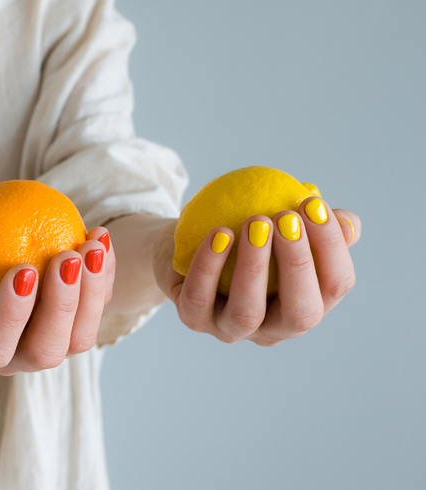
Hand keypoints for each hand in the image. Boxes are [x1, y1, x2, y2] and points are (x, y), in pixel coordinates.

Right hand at [0, 227, 115, 373]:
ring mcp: (46, 342)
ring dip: (92, 293)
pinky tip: (99, 235)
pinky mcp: (70, 321)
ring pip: (79, 337)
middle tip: (66, 257)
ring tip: (91, 245)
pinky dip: (104, 273)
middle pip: (45, 352)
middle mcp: (13, 357)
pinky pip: (95, 305)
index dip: (11, 316)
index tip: (23, 269)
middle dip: (62, 307)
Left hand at [153, 197, 360, 345]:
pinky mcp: (194, 320)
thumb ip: (314, 223)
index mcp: (307, 303)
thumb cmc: (243, 230)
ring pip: (247, 312)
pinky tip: (219, 233)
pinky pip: (200, 298)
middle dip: (298, 265)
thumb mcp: (280, 223)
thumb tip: (348, 222)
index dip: (331, 247)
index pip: (335, 285)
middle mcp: (274, 327)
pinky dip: (209, 266)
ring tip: (254, 222)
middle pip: (301, 314)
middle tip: (287, 219)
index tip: (314, 205)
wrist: (185, 243)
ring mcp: (232, 330)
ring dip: (254, 266)